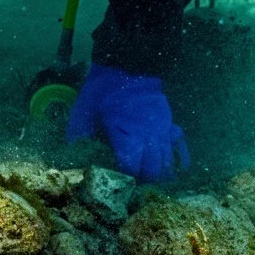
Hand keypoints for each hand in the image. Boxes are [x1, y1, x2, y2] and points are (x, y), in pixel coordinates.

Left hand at [67, 64, 188, 181]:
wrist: (125, 68)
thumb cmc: (101, 93)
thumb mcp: (82, 115)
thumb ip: (79, 141)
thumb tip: (74, 162)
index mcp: (126, 135)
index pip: (131, 168)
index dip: (125, 180)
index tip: (117, 183)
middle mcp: (149, 135)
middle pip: (152, 170)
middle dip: (143, 181)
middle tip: (132, 186)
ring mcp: (162, 130)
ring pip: (167, 162)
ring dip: (159, 175)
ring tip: (149, 183)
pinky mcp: (170, 124)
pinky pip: (180, 146)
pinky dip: (180, 159)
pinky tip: (178, 171)